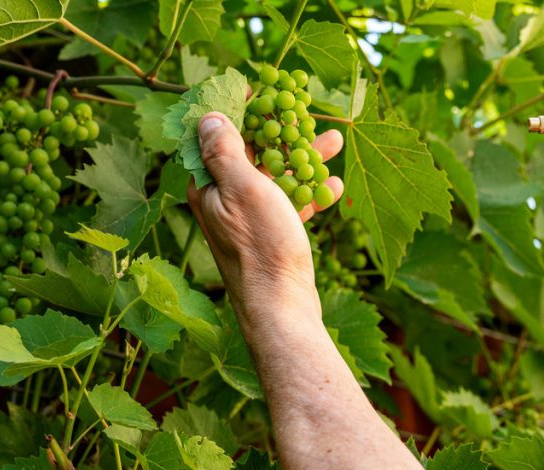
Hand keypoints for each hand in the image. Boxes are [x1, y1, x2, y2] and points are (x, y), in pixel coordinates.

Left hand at [186, 113, 343, 325]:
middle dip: (281, 131)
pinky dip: (310, 193)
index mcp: (208, 187)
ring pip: (276, 178)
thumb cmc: (261, 247)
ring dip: (304, 158)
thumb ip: (226, 151)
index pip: (216, 135)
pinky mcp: (270, 237)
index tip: (262, 89)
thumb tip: (209, 117)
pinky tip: (335, 185)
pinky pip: (290, 205)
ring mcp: (248, 220)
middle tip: (306, 110)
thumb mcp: (243, 189)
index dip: (237, 109)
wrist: (282, 306)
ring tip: (335, 141)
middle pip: (251, 154)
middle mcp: (223, 201)